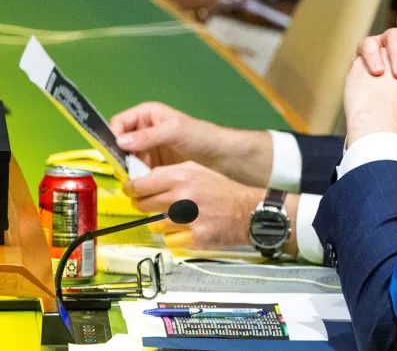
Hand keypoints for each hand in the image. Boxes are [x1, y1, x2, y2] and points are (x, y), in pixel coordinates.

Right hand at [110, 102, 272, 187]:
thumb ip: (149, 136)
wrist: (222, 155)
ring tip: (134, 179)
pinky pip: (138, 170)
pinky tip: (143, 184)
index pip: (119, 123)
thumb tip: (121, 141)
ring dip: (128, 169)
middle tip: (123, 170)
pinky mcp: (154, 164)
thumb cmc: (201, 136)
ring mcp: (148, 148)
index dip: (113, 136)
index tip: (115, 152)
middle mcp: (144, 130)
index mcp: (147, 115)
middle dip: (119, 157)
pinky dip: (138, 177)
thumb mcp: (175, 131)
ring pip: (127, 159)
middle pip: (119, 143)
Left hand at [123, 162, 261, 248]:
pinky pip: (169, 240)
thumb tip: (147, 179)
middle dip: (145, 206)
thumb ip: (172, 173)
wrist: (250, 211)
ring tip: (179, 218)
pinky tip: (188, 230)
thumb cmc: (225, 191)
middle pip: (143, 205)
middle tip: (155, 206)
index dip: (131, 190)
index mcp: (181, 177)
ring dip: (163, 223)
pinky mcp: (194, 237)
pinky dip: (176, 237)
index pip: (140, 185)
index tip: (130, 192)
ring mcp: (187, 218)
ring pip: (155, 224)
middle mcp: (182, 196)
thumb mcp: (199, 170)